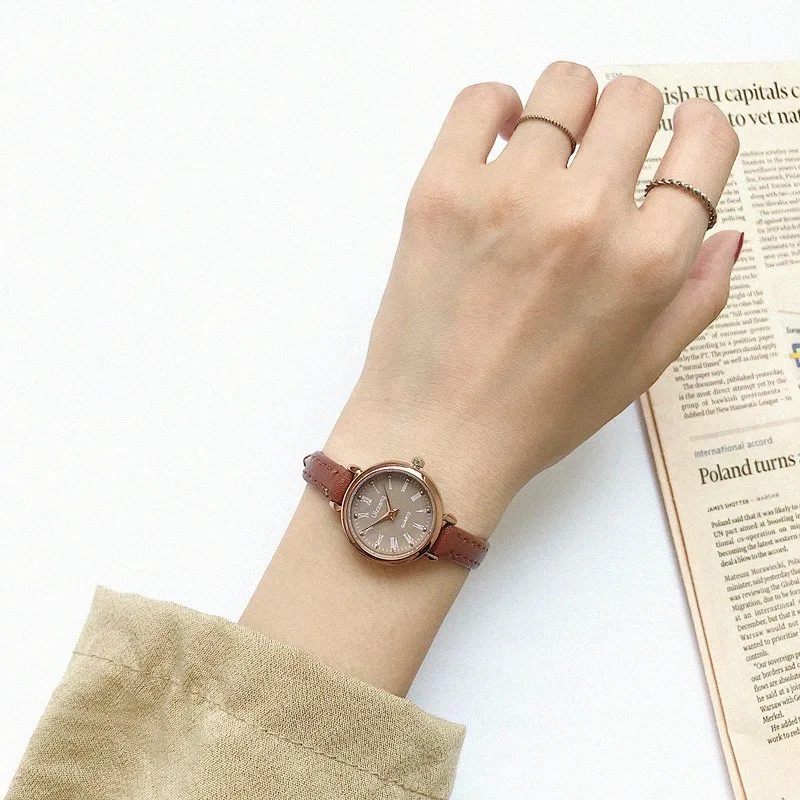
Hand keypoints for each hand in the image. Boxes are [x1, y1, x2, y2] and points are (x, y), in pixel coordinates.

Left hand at [327, 61, 740, 536]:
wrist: (437, 434)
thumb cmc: (536, 413)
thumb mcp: (640, 368)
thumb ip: (697, 295)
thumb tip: (725, 233)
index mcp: (649, 260)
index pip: (706, 139)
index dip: (694, 135)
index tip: (674, 142)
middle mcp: (587, 216)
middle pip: (635, 99)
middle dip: (627, 125)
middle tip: (598, 162)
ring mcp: (510, 196)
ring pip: (564, 86)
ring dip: (566, 112)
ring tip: (546, 156)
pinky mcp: (442, 190)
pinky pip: (481, 98)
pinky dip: (496, 109)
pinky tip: (498, 148)